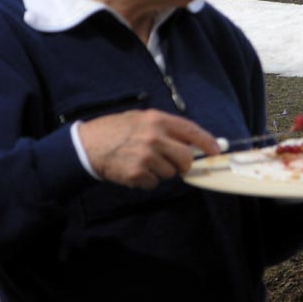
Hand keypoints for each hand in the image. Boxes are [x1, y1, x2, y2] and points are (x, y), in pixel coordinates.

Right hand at [79, 110, 220, 187]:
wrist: (87, 145)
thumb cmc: (115, 130)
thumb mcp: (141, 118)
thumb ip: (165, 128)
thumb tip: (191, 142)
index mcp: (157, 120)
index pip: (191, 131)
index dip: (207, 142)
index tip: (216, 150)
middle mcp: (154, 137)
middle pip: (186, 158)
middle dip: (184, 164)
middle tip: (174, 163)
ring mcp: (146, 157)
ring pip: (170, 173)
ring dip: (161, 171)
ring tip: (143, 161)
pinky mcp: (137, 174)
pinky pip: (154, 183)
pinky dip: (147, 180)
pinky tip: (134, 169)